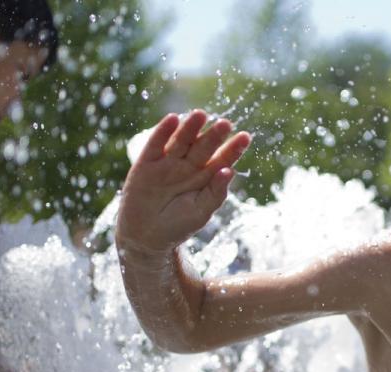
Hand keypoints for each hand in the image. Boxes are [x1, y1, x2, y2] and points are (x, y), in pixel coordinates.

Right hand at [116, 111, 250, 254]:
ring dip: (190, 128)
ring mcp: (167, 163)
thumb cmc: (178, 226)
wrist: (145, 237)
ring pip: (181, 141)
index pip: (222, 158)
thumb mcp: (201, 213)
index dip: (233, 148)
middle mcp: (188, 165)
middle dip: (213, 136)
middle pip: (203, 147)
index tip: (245, 137)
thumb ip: (216, 193)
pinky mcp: (146, 163)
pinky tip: (172, 119)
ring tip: (200, 115)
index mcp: (205, 176)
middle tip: (225, 124)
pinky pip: (155, 144)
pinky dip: (163, 132)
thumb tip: (229, 171)